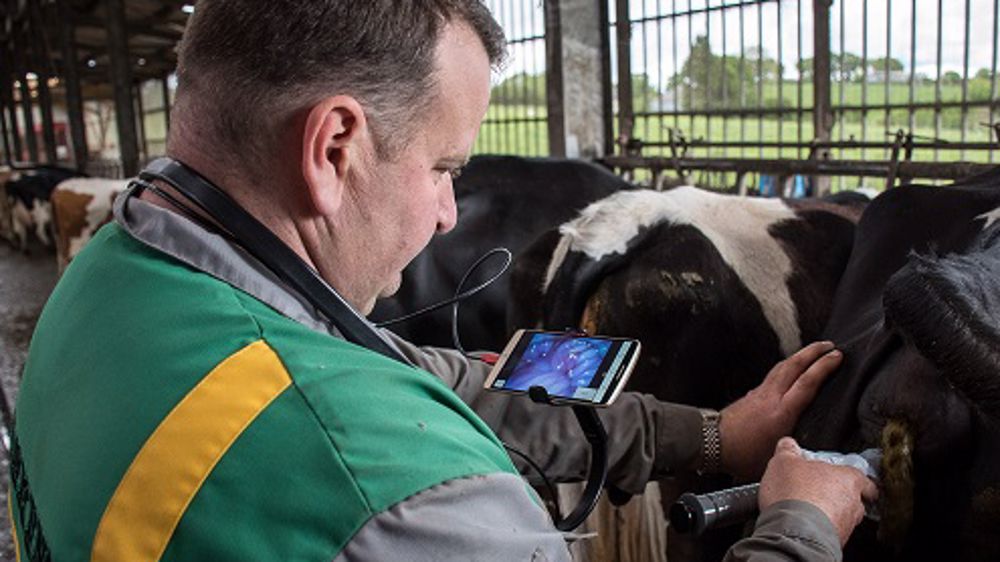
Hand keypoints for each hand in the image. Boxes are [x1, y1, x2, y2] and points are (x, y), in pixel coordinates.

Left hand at [719, 341, 842, 479]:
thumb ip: (795, 447)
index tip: (837, 356)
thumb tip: (809, 449)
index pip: (807, 382)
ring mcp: (760, 393)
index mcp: (782, 412)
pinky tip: (788, 371)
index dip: (824, 367)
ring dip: (799, 356)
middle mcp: (771, 397)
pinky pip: (773, 375)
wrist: (711, 443)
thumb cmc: (742, 455)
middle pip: (794, 365)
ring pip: (782, 367)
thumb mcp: (777, 457)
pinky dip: (785, 368)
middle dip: (813, 351)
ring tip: (812, 352)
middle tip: (829, 344)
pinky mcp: (751, 395)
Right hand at [759, 437, 877, 545]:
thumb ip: (788, 450)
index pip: (863, 479)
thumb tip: (788, 444)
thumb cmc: (795, 493)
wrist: (793, 530)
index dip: (854, 479)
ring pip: (842, 517)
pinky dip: (819, 528)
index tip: (846, 479)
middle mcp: (854, 503)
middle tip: (818, 493)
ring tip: (806, 511)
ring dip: (828, 514)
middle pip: (854, 499)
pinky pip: (830, 532)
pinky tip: (802, 524)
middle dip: (838, 497)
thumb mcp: (784, 461)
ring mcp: (846, 525)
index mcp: (848, 479)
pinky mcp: (834, 542)